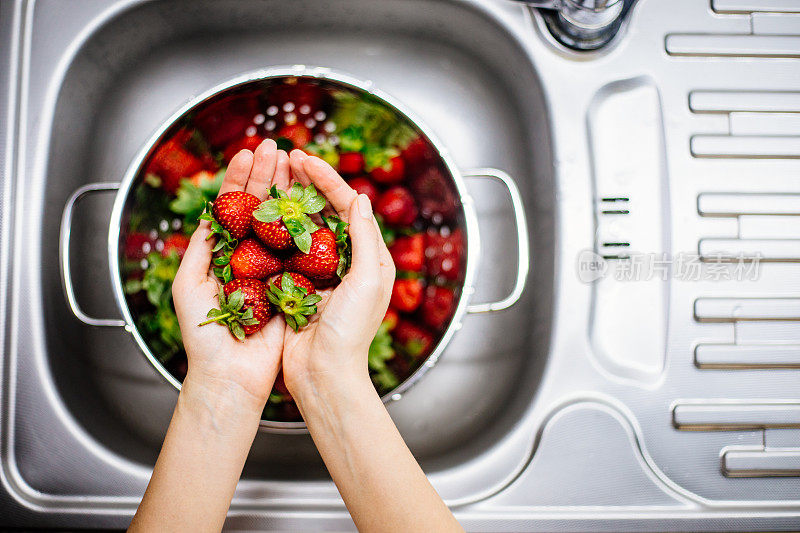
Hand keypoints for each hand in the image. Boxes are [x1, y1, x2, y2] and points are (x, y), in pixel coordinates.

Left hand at [171, 140, 287, 411]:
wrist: (231, 374)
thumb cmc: (204, 335)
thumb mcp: (189, 284)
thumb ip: (200, 248)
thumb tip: (209, 215)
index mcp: (224, 254)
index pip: (232, 208)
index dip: (239, 180)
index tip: (247, 154)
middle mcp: (250, 257)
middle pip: (258, 208)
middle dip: (266, 176)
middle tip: (275, 148)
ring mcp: (274, 269)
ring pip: (282, 222)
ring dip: (286, 191)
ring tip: (293, 163)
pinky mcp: (294, 285)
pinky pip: (302, 251)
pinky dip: (307, 225)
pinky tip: (311, 201)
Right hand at [281, 150, 395, 401]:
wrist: (324, 374)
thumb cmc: (350, 332)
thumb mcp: (368, 281)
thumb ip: (365, 238)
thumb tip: (360, 198)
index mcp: (369, 257)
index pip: (348, 206)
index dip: (327, 180)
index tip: (304, 159)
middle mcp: (346, 261)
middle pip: (325, 210)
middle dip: (306, 182)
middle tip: (285, 157)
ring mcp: (319, 272)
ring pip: (302, 225)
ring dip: (288, 199)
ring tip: (272, 175)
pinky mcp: (296, 285)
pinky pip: (284, 249)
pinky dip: (273, 228)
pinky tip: (258, 212)